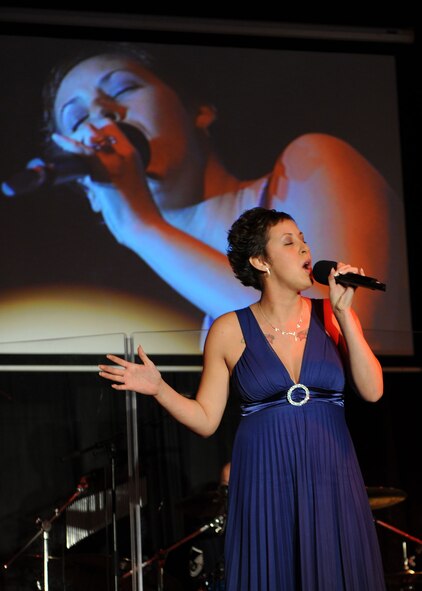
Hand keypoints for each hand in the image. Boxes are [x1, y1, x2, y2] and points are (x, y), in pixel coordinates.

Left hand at [52, 120, 159, 244]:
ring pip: (90, 135)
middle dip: (83, 133)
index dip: (96, 129)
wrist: (143, 225)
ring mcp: (115, 160)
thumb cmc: (136, 213)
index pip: (112, 128)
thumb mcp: (128, 188)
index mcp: (133, 156)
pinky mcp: (104, 170)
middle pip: (100, 128)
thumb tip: (86, 179)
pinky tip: (57, 139)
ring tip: (65, 145)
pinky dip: (68, 144)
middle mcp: (125, 153)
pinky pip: (83, 150)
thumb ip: (109, 177)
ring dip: (76, 139)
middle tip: (74, 145)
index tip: (85, 138)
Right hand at [98, 345, 161, 394]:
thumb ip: (143, 355)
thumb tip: (139, 346)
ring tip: (101, 373)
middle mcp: (129, 373)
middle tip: (100, 366)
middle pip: (115, 370)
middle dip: (107, 368)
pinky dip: (117, 386)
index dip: (114, 359)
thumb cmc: (154, 374)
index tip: (108, 355)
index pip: (121, 362)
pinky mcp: (131, 387)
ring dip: (108, 376)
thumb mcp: (149, 363)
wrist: (157, 385)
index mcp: (132, 367)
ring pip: (116, 378)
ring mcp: (129, 380)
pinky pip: (122, 387)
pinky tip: (112, 385)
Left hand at [328, 261, 363, 311]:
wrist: (340, 306)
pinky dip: (362, 274)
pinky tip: (361, 270)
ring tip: (342, 273)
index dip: (340, 266)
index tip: (337, 267)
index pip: (340, 269)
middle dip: (343, 267)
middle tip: (339, 272)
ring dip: (348, 269)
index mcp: (338, 279)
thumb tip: (332, 269)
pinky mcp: (354, 285)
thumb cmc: (335, 299)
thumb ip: (331, 278)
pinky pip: (359, 278)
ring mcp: (350, 282)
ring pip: (352, 271)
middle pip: (346, 268)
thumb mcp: (331, 287)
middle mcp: (345, 280)